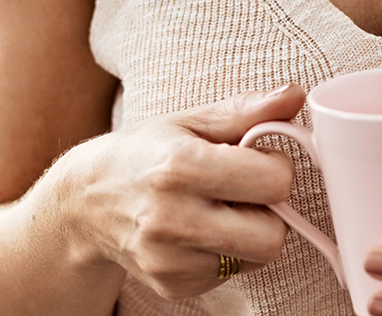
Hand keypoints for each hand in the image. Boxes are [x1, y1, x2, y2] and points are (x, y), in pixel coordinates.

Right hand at [59, 84, 306, 301]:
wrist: (85, 201)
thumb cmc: (144, 154)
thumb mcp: (190, 122)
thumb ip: (247, 111)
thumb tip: (296, 95)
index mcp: (180, 166)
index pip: (275, 182)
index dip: (275, 167)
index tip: (256, 159)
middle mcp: (171, 218)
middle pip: (272, 236)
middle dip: (270, 211)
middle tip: (245, 192)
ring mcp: (169, 259)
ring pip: (255, 258)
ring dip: (250, 234)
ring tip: (220, 210)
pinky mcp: (172, 285)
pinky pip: (231, 274)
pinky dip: (226, 253)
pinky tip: (200, 232)